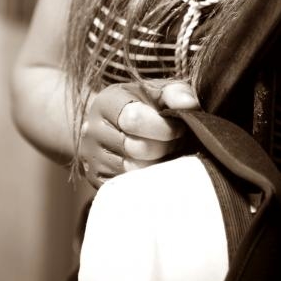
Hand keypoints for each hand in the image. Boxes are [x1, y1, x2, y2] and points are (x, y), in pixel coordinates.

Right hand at [78, 80, 196, 188]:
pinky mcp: (96, 180)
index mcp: (107, 102)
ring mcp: (91, 157)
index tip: (180, 129)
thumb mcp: (158, 92)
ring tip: (165, 154)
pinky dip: (145, 181)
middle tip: (176, 144)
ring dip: (156, 166)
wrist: (113, 125)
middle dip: (164, 148)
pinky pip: (124, 188)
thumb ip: (175, 94)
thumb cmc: (143, 106)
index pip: (134, 120)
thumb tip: (189, 104)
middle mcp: (92, 129)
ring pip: (131, 171)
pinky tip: (153, 169)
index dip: (164, 128)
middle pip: (135, 148)